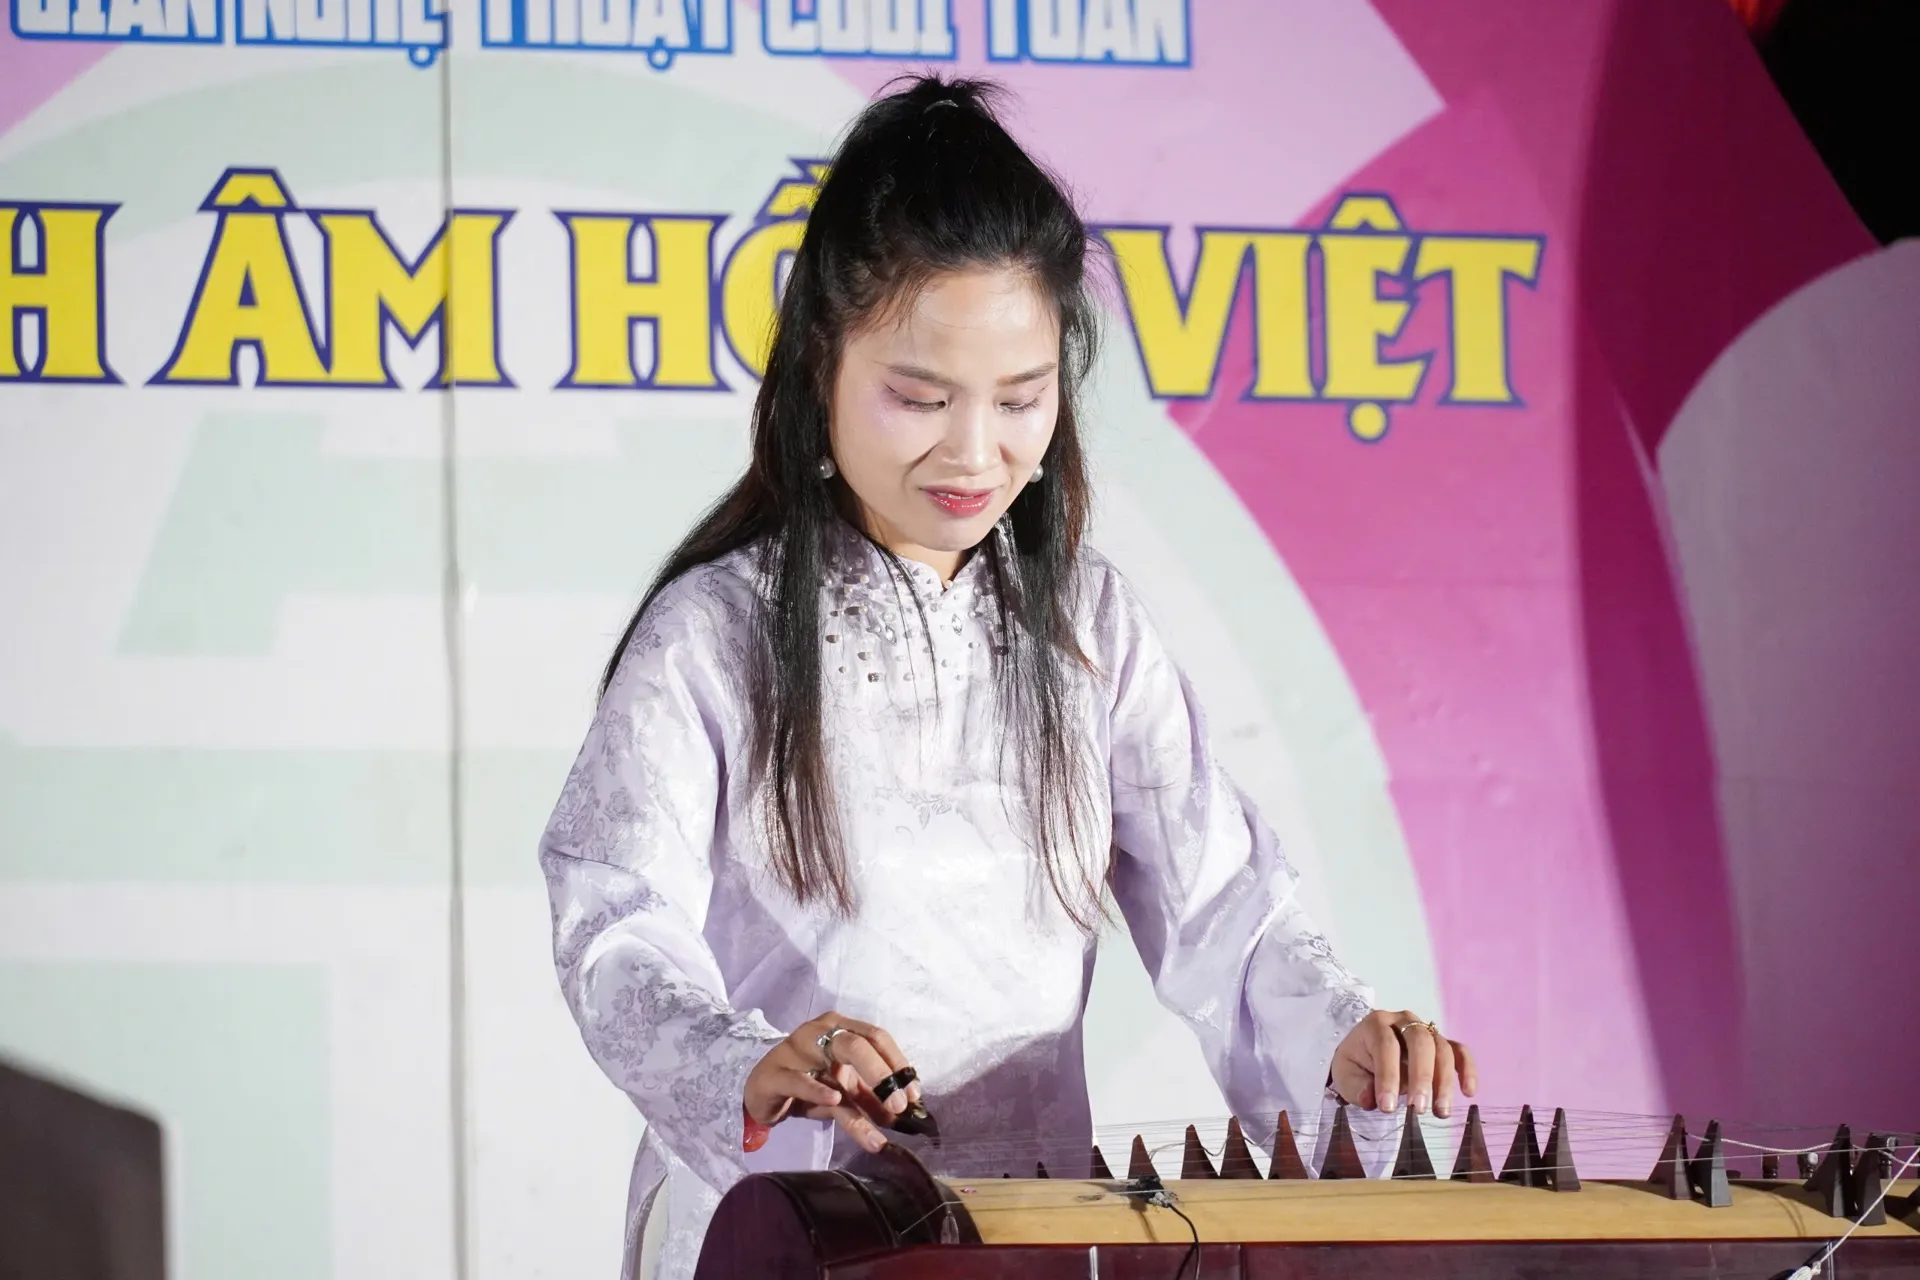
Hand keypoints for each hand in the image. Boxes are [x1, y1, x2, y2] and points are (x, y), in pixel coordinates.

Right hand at [743, 1013, 923, 1153]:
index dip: (899, 1064)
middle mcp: (819, 1031)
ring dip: (862, 1098)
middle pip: (859, 1044)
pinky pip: (802, 1081)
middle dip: (884, 1074)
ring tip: (883, 1127)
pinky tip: (835, 1099)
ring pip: (836, 1065)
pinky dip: (820, 1091)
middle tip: (900, 1106)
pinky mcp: (777, 1074)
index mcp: (839, 1027)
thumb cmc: (807, 1083)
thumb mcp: (843, 1090)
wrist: (761, 1093)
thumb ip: (870, 1098)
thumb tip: (902, 1114)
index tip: (914, 1094)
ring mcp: (796, 1049)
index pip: (876, 1037)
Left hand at [1330, 1009, 1476, 1118]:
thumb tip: (1371, 1099)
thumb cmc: (1356, 1064)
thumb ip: (1357, 1087)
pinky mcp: (1441, 1043)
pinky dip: (1467, 1069)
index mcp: (1376, 1025)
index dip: (1388, 1077)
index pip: (1386, 1046)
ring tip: (1441, 1112)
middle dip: (1421, 1077)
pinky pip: (1459, 1051)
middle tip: (1419, 1109)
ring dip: (1444, 1081)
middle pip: (1420, 1041)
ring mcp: (1425, 1030)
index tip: (1388, 1107)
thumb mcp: (1345, 1076)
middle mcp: (1403, 1022)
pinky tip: (1469, 1092)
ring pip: (1442, 1048)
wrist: (1364, 1053)